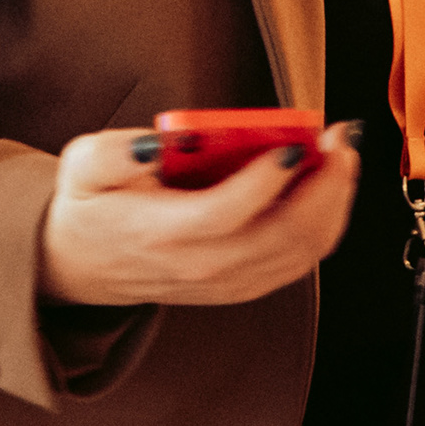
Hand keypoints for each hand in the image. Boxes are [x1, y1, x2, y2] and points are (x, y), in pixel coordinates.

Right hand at [36, 122, 358, 307]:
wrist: (81, 266)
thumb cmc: (89, 208)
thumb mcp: (83, 166)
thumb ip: (117, 151)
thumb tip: (161, 143)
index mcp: (161, 233)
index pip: (226, 212)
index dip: (267, 179)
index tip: (296, 142)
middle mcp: (200, 265)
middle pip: (282, 235)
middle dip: (325, 185)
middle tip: (340, 139)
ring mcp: (226, 282)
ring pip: (301, 252)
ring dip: (334, 204)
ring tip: (343, 157)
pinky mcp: (241, 286)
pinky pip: (299, 263)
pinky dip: (326, 226)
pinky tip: (332, 190)